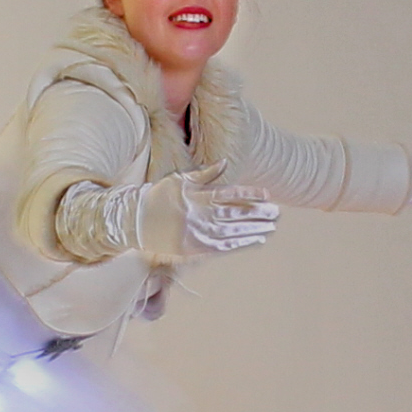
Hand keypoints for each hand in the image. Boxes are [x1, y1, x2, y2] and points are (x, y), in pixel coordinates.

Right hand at [134, 163, 279, 260]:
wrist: (134, 222)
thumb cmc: (157, 198)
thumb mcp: (179, 180)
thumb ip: (204, 174)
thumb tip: (225, 163)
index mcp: (197, 194)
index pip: (230, 193)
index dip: (250, 194)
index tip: (268, 196)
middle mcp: (199, 213)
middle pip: (235, 213)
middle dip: (258, 213)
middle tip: (276, 213)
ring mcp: (197, 232)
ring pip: (232, 230)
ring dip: (254, 229)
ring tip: (271, 226)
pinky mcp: (194, 248)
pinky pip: (223, 246)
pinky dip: (241, 243)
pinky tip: (256, 240)